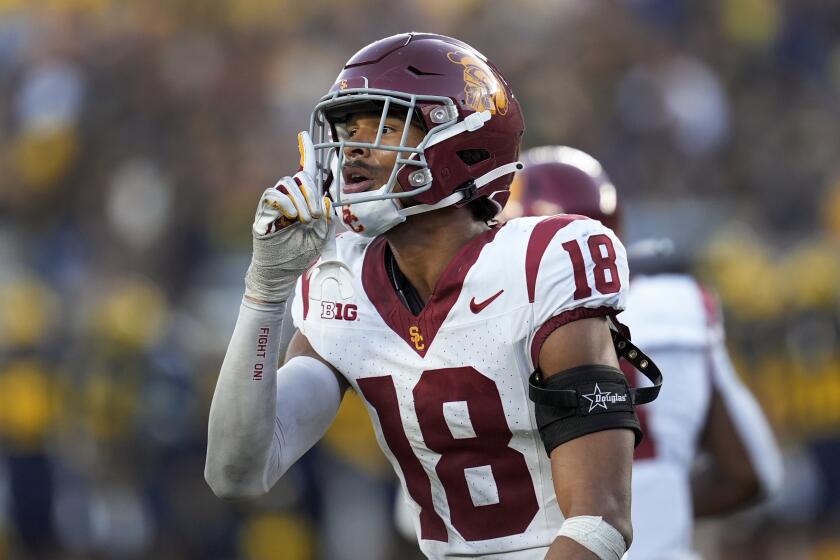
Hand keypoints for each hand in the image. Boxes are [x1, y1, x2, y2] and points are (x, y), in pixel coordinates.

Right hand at [245, 131, 332, 302]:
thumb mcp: (321, 237)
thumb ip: (327, 218)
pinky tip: (290, 217)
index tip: (303, 135)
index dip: (305, 153)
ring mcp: (275, 204)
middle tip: (315, 216)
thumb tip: (326, 199)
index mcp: (303, 201)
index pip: (305, 173)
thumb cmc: (299, 255)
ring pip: (288, 183)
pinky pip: (273, 194)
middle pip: (301, 177)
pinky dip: (285, 203)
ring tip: (304, 220)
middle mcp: (289, 198)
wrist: (281, 273)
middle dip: (312, 194)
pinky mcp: (263, 211)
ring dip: (301, 201)